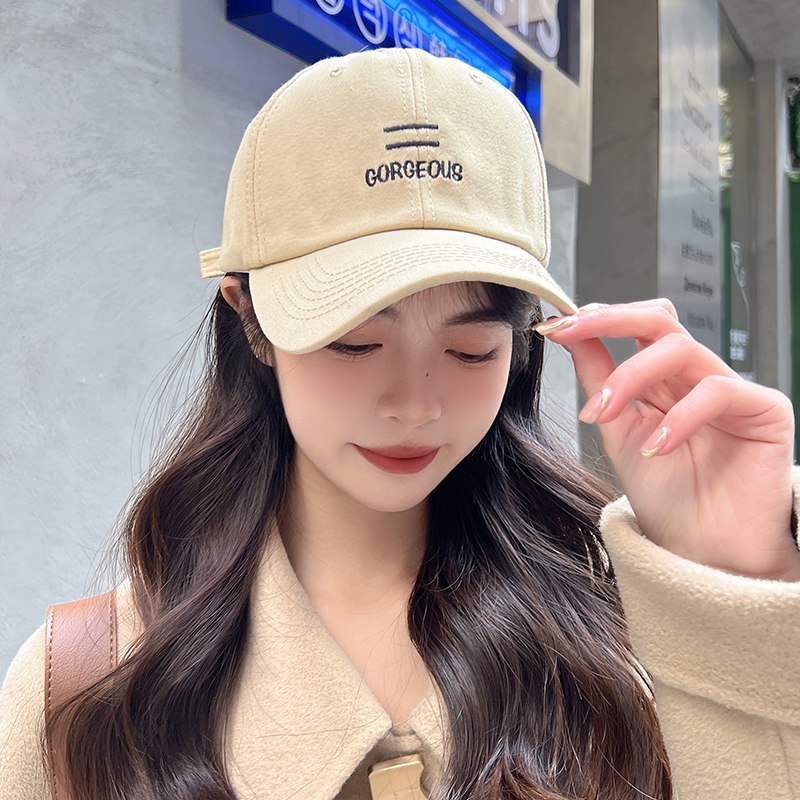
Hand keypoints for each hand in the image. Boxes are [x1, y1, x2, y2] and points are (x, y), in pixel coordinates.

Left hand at [535, 300, 799, 580]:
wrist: (702, 554)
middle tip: (569, 331)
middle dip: (609, 320)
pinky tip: (657, 446)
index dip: (598, 319)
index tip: (553, 326)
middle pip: (659, 321)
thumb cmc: (666, 499)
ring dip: (631, 375)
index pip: (637, 327)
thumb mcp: (618, 432)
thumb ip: (599, 381)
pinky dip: (679, 416)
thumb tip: (569, 334)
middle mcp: (696, 378)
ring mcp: (733, 391)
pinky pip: (719, 391)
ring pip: (681, 349)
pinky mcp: (766, 411)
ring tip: (604, 414)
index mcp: (664, 381)